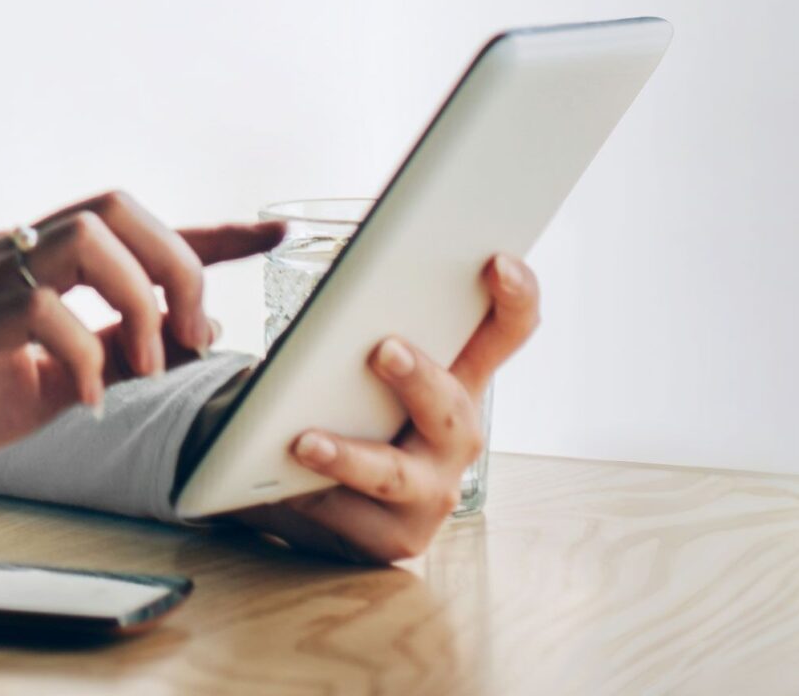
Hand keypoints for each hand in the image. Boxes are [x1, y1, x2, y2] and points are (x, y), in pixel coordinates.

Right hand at [0, 192, 287, 524]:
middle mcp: (8, 255)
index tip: (275, 233)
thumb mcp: (50, 384)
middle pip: (118, 208)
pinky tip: (83, 402)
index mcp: (34, 265)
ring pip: (86, 239)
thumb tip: (183, 341)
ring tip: (146, 368)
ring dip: (139, 303)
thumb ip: (109, 355)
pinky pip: (39, 308)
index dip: (211, 230)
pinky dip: (82, 355)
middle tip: (192, 338)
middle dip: (179, 264)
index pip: (134, 226)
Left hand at [201, 252, 541, 565]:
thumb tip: (325, 276)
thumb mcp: (352, 358)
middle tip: (384, 350)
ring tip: (306, 440)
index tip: (496, 260)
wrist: (291, 480)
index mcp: (455, 377)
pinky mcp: (395, 537)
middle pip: (456, 408)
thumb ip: (357, 320)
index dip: (515, 297)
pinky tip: (282, 485)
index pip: (505, 332)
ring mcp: (431, 491)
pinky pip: (354, 519)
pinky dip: (313, 498)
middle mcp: (455, 437)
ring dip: (353, 455)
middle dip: (421, 381)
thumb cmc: (334, 401)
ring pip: (398, 475)